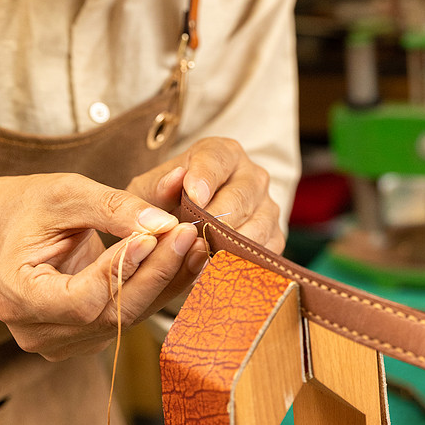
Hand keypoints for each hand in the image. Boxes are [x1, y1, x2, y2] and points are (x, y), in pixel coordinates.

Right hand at [0, 173, 207, 358]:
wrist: (14, 227)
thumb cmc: (34, 206)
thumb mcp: (67, 193)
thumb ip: (112, 207)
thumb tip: (163, 225)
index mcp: (15, 295)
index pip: (80, 299)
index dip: (120, 270)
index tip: (153, 236)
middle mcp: (34, 330)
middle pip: (109, 315)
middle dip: (154, 274)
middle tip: (188, 236)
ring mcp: (59, 343)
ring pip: (125, 319)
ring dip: (164, 282)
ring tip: (194, 244)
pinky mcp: (85, 338)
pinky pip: (128, 316)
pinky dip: (157, 288)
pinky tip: (181, 261)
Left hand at [130, 137, 284, 252]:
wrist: (184, 228)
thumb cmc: (164, 204)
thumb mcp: (150, 192)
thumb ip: (158, 186)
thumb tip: (175, 180)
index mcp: (222, 153)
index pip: (216, 159)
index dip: (205, 178)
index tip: (194, 199)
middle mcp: (251, 176)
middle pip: (240, 196)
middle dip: (215, 220)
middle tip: (193, 239)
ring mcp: (267, 207)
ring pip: (256, 226)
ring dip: (228, 246)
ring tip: (201, 258)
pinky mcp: (274, 237)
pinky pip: (264, 253)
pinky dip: (242, 263)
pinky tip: (218, 271)